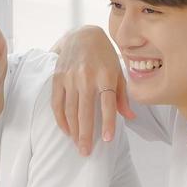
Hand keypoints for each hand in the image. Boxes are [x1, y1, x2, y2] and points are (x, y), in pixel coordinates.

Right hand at [51, 26, 134, 152]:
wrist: (82, 35)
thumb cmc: (104, 56)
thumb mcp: (118, 72)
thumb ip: (123, 96)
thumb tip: (129, 117)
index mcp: (105, 75)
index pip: (108, 103)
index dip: (108, 123)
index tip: (108, 140)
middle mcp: (86, 77)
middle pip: (86, 111)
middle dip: (86, 134)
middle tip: (86, 152)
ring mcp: (70, 77)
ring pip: (70, 110)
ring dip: (74, 130)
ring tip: (78, 145)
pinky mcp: (57, 78)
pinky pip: (57, 103)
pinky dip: (61, 119)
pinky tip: (66, 131)